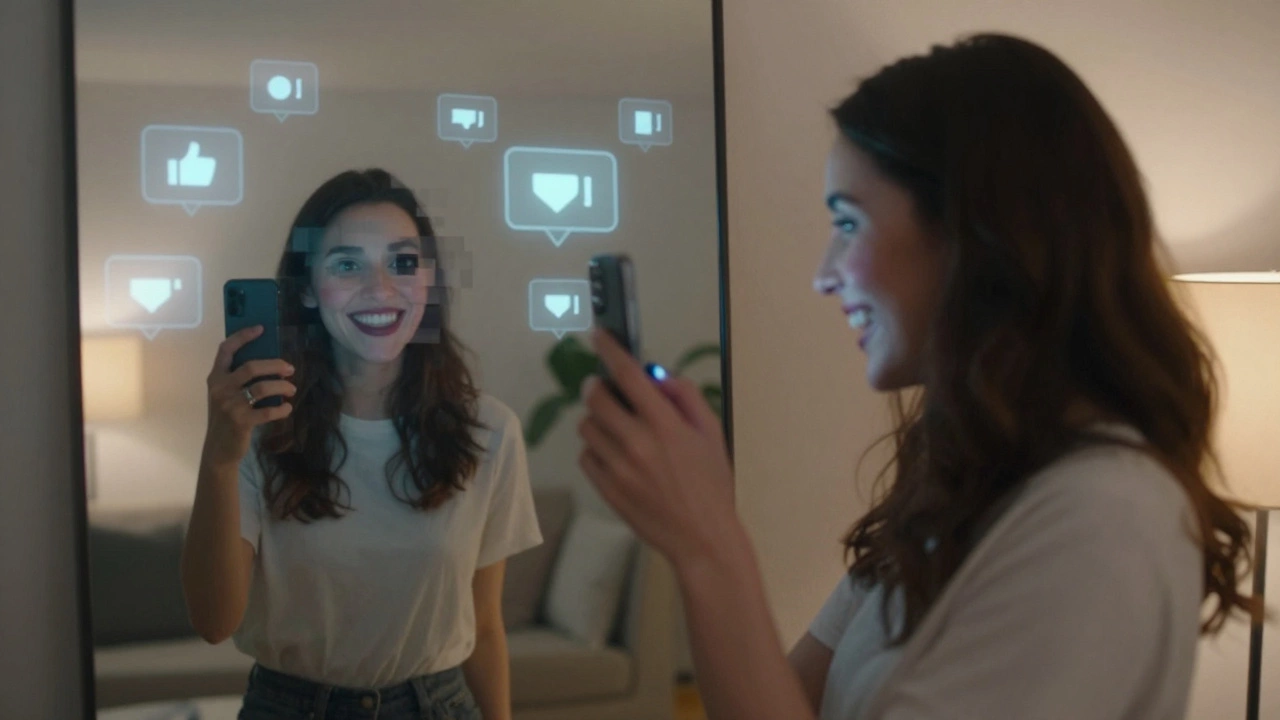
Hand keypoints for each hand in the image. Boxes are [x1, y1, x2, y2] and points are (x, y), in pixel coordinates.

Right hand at [203, 326, 295, 468]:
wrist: (219, 449)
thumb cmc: (227, 417)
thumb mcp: (225, 395)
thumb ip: (237, 379)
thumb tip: (268, 363)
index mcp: (215, 378)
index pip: (226, 349)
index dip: (243, 336)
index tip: (261, 328)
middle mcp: (220, 388)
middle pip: (251, 367)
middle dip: (275, 365)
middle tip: (290, 369)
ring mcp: (229, 405)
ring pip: (262, 387)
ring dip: (282, 387)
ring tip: (291, 390)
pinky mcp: (240, 421)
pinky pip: (268, 411)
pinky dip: (282, 409)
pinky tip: (287, 409)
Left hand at [576, 328, 740, 565]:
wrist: (702, 537)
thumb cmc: (712, 483)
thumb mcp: (711, 432)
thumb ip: (685, 397)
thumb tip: (656, 376)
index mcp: (665, 424)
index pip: (627, 374)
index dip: (609, 349)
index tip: (598, 335)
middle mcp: (636, 442)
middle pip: (595, 397)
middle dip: (599, 387)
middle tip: (609, 390)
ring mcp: (617, 467)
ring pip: (587, 426)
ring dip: (598, 419)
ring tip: (619, 429)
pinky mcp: (606, 489)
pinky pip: (586, 456)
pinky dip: (597, 449)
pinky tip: (617, 455)